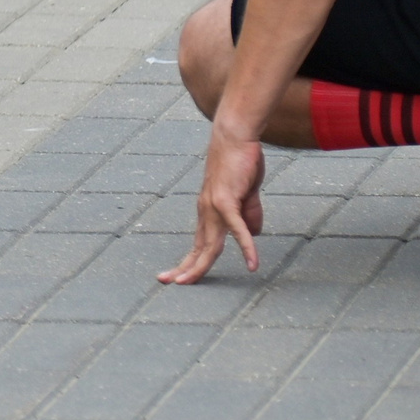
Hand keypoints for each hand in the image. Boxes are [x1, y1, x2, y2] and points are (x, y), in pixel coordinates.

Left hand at [158, 128, 266, 284]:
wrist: (235, 136)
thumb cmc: (240, 162)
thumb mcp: (245, 194)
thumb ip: (249, 215)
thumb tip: (253, 236)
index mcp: (209, 211)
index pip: (199, 243)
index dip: (190, 261)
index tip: (177, 277)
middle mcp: (206, 210)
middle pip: (197, 247)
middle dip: (183, 267)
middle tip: (166, 283)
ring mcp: (214, 206)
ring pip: (208, 243)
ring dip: (199, 264)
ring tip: (189, 282)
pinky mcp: (227, 199)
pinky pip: (237, 228)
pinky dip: (245, 246)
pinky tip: (252, 263)